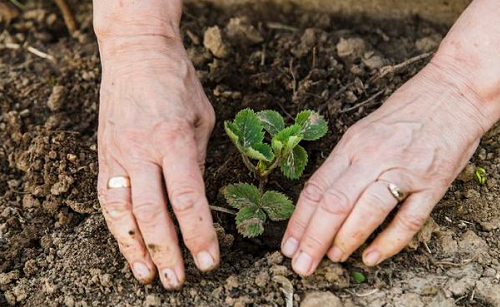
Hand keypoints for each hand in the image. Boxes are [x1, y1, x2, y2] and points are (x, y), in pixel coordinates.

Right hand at [96, 36, 217, 288]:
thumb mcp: (202, 118)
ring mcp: (118, 155)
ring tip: (147, 275)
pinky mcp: (105, 155)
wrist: (137, 54)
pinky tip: (127, 246)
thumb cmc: (178, 83)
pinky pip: (107, 198)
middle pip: (153, 214)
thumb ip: (198, 159)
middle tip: (178, 280)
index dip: (199, 235)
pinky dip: (116, 226)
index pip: (188, 199)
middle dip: (167, 251)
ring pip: (122, 212)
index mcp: (174, 140)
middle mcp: (142, 152)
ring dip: (134, 248)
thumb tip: (196, 197)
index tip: (209, 260)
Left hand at [281, 59, 489, 275]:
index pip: (316, 188)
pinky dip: (388, 242)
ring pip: (367, 211)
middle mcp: (373, 157)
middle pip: (334, 203)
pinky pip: (409, 219)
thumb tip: (319, 203)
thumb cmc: (403, 114)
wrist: (453, 92)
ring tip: (331, 259)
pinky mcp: (433, 182)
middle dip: (313, 239)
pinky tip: (371, 258)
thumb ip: (343, 165)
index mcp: (352, 145)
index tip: (288, 246)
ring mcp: (404, 170)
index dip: (299, 221)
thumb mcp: (363, 132)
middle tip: (301, 265)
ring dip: (345, 240)